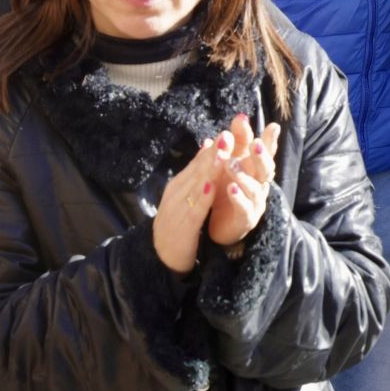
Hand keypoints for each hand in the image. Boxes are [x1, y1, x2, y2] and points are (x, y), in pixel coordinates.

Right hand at [154, 136, 223, 273]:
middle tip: (227, 137)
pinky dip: (202, 198)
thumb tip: (209, 144)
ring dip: (209, 171)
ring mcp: (175, 211)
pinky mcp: (181, 228)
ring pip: (194, 188)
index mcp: (177, 187)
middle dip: (212, 154)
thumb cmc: (178, 222)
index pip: (196, 165)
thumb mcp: (186, 196)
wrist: (163, 256)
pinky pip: (193, 210)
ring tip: (222, 155)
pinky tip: (212, 187)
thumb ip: (197, 172)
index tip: (226, 134)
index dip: (211, 150)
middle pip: (195, 172)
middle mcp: (175, 195)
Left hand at [205, 114, 279, 248]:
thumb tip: (240, 116)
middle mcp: (260, 184)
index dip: (270, 140)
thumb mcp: (230, 161)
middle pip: (266, 169)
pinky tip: (231, 189)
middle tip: (254, 144)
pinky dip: (239, 198)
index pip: (266, 152)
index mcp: (256, 169)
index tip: (272, 126)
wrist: (219, 224)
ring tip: (230, 165)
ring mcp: (256, 202)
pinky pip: (245, 208)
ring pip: (254, 188)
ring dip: (243, 176)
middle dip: (261, 156)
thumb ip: (237, 141)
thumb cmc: (228, 188)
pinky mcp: (246, 219)